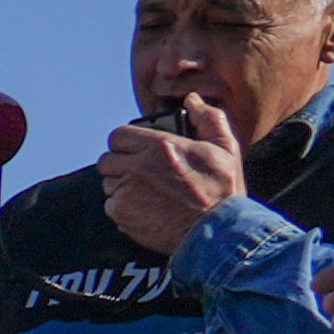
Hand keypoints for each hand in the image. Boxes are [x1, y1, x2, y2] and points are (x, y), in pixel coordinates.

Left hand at [100, 94, 245, 254]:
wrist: (215, 233)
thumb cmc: (222, 191)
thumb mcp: (226, 149)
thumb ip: (208, 119)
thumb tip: (192, 100)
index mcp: (160, 146)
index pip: (118, 135)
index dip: (125, 141)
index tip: (135, 149)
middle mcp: (138, 166)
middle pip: (107, 158)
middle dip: (120, 163)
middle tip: (139, 171)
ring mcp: (127, 191)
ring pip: (107, 181)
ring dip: (121, 184)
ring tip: (145, 191)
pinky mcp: (121, 213)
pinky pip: (110, 204)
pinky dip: (123, 206)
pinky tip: (144, 208)